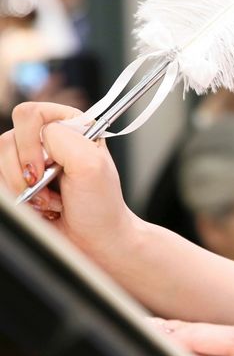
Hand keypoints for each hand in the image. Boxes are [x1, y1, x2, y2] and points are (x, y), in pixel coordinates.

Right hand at [0, 102, 135, 256]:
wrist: (96, 241)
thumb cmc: (101, 205)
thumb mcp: (91, 165)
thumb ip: (63, 139)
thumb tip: (37, 136)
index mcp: (72, 126)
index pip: (31, 114)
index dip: (31, 143)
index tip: (46, 167)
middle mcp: (50, 140)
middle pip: (9, 140)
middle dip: (28, 172)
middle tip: (51, 188)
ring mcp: (32, 162)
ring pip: (0, 162)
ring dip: (24, 189)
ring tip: (51, 200)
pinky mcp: (20, 182)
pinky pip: (0, 182)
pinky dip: (17, 199)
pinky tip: (41, 207)